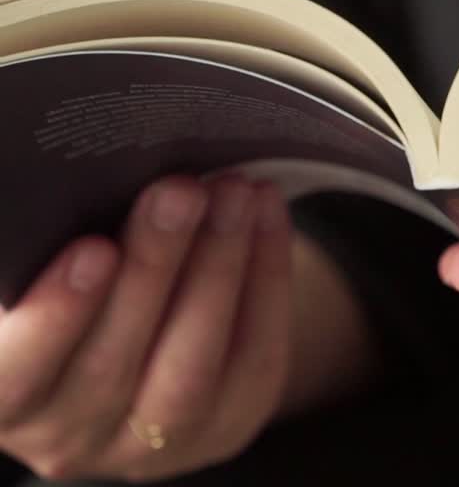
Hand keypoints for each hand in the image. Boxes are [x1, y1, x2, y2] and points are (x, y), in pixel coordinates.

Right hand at [0, 176, 292, 481]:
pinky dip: (266, 274)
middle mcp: (68, 435)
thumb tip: (86, 181)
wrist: (142, 332)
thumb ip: (51, 246)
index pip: (18, 373)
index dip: (56, 317)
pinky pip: (254, 354)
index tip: (93, 247)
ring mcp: (151, 444)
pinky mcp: (225, 426)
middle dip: (156, 264)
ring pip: (192, 363)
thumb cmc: (74, 284)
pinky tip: (264, 212)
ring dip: (218, 266)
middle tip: (181, 191)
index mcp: (6, 394)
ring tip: (232, 193)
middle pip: (114, 362)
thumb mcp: (46, 272)